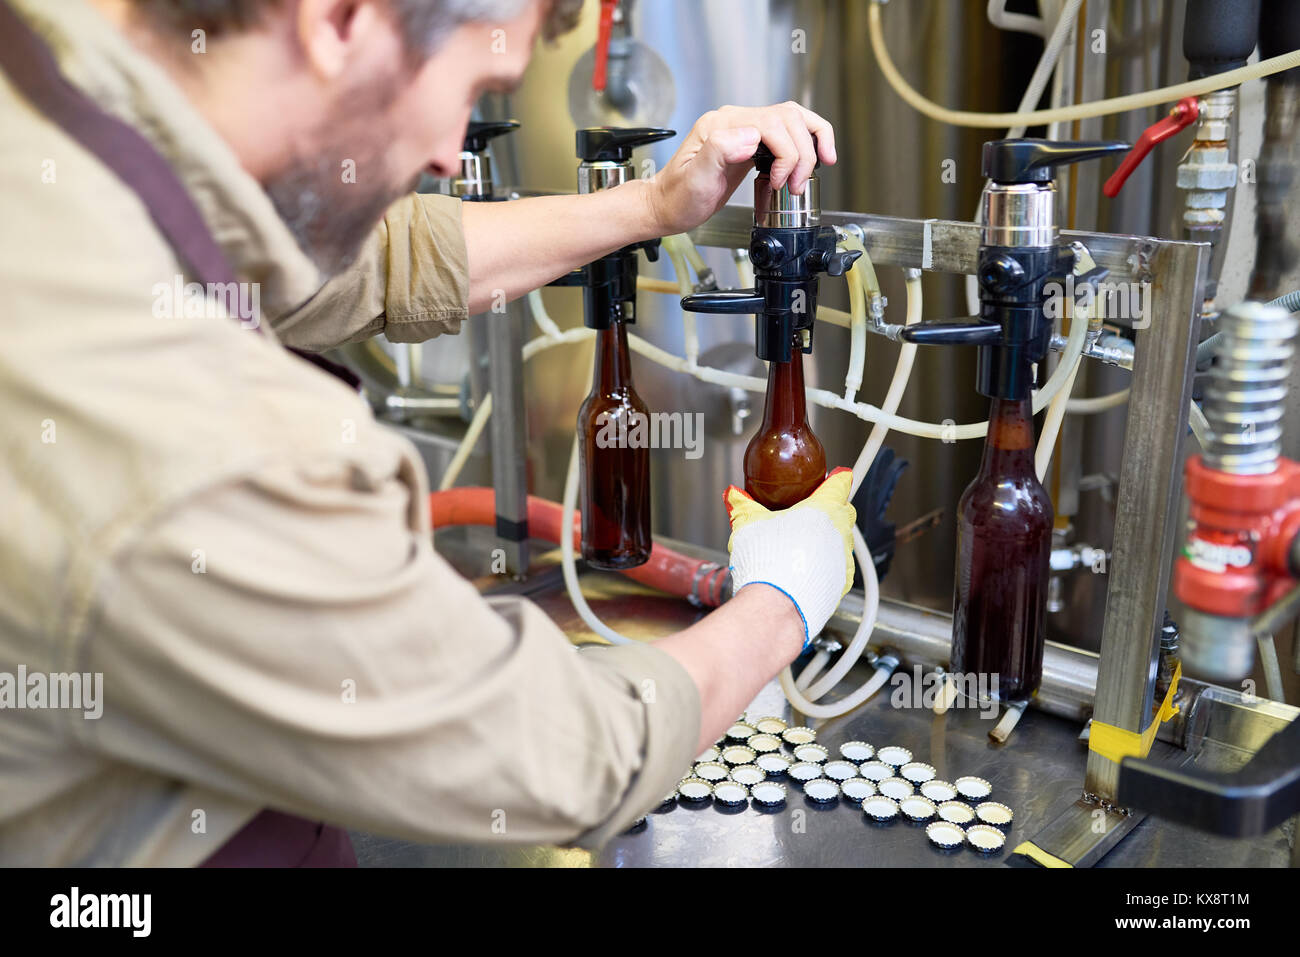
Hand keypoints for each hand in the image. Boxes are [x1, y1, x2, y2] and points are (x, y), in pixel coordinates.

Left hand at [644, 102, 836, 236]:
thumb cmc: (678, 198)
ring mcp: (743, 129)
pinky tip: (813, 155)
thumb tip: (751, 137)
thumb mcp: (695, 179)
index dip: (786, 154)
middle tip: (796, 185)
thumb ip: (720, 150)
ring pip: (793, 120)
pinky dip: (805, 141)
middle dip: (801, 154)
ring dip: (810, 144)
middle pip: (788, 120)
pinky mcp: (750, 142)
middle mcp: (734, 121)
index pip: (772, 125)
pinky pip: (786, 132)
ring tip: (811, 171)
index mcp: (721, 126)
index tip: (781, 182)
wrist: (668, 206)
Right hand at [724, 467, 856, 647]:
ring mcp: (842, 561)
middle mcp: (840, 534)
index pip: (839, 485)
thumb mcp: (748, 525)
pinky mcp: (840, 585)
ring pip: (841, 543)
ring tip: (802, 546)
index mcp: (823, 510)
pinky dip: (825, 566)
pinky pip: (837, 569)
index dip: (836, 479)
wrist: (776, 605)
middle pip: (844, 513)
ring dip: (828, 540)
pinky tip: (805, 569)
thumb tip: (734, 496)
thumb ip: (743, 506)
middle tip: (811, 513)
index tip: (834, 478)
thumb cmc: (767, 562)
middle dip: (832, 510)